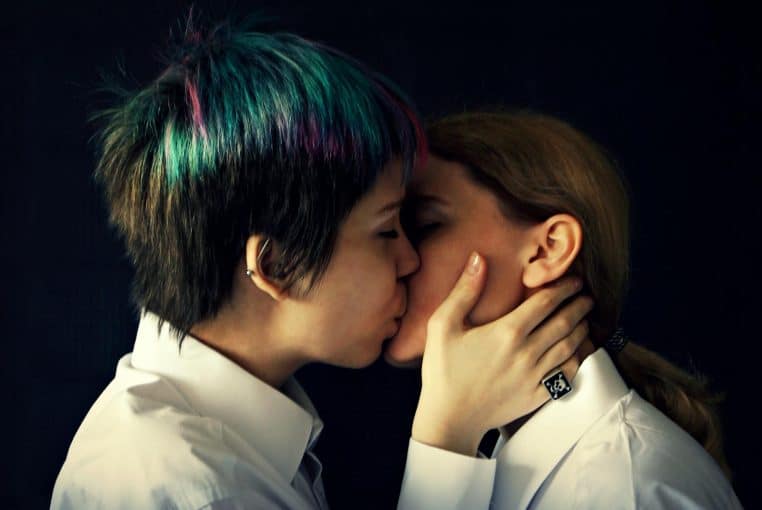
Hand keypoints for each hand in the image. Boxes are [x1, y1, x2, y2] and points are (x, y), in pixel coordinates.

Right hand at [411, 252, 592, 456]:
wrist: (449, 418)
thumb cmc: (443, 370)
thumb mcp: (442, 325)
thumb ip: (464, 290)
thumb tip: (478, 258)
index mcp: (507, 332)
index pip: (546, 302)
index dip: (564, 288)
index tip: (574, 280)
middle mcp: (527, 352)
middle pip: (565, 322)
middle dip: (579, 306)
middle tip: (586, 296)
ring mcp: (535, 376)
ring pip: (570, 347)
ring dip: (581, 329)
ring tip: (584, 318)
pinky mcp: (538, 396)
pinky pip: (567, 374)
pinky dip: (577, 358)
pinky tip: (577, 350)